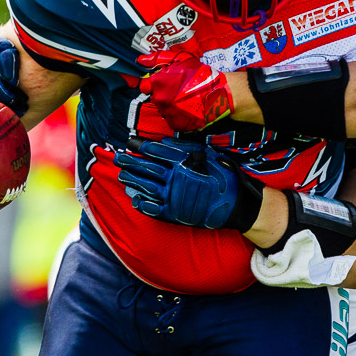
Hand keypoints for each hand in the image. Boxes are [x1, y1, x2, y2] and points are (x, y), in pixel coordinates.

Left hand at [113, 137, 262, 229]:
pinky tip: (134, 198)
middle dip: (131, 162)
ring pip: (146, 187)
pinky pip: (153, 208)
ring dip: (132, 180)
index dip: (141, 147)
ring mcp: (173, 198)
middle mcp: (175, 179)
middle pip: (147, 168)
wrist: (237, 204)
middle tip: (118, 158)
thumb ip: (186, 147)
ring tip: (122, 176)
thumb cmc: (225, 177)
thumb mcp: (210, 154)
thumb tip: (164, 140)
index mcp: (183, 163)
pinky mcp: (175, 214)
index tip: (130, 143)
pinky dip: (142, 203)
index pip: (156, 152)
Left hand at [138, 50, 234, 132]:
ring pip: (164, 110)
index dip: (154, 85)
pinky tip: (188, 110)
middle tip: (180, 91)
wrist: (219, 94)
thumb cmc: (201, 75)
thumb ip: (158, 59)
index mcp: (158, 83)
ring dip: (172, 106)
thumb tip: (140, 60)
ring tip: (186, 101)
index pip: (145, 87)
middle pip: (156, 98)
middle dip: (165, 95)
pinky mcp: (176, 124)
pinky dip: (179, 117)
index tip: (163, 84)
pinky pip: (172, 120)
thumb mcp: (181, 60)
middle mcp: (160, 99)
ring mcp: (168, 113)